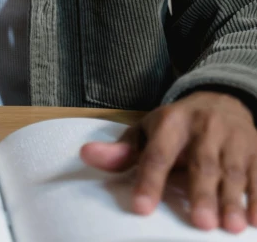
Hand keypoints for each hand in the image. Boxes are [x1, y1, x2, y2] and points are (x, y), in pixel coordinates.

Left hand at [80, 91, 256, 233]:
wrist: (221, 99)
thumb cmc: (177, 126)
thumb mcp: (147, 131)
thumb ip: (122, 151)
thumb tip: (86, 156)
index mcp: (171, 123)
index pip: (158, 154)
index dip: (149, 180)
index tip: (142, 208)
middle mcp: (203, 128)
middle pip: (201, 163)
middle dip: (202, 193)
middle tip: (200, 223)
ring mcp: (232, 138)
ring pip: (232, 170)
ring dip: (232, 199)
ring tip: (229, 228)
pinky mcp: (255, 149)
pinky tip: (256, 221)